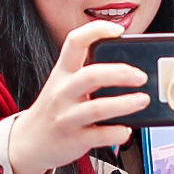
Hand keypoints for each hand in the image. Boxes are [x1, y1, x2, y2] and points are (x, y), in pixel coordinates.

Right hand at [2, 20, 147, 173]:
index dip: (96, 31)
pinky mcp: (74, 139)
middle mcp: (63, 92)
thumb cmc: (54, 110)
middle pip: (91, 75)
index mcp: (62, 72)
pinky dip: (117, 132)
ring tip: (142, 100)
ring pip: (98, 108)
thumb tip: (129, 67)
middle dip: (121, 73)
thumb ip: (88, 74)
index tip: (118, 31)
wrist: (30, 142)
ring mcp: (68, 117)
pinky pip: (100, 136)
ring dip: (125, 103)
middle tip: (141, 76)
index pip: (75, 42)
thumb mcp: (63, 85)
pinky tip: (126, 130)